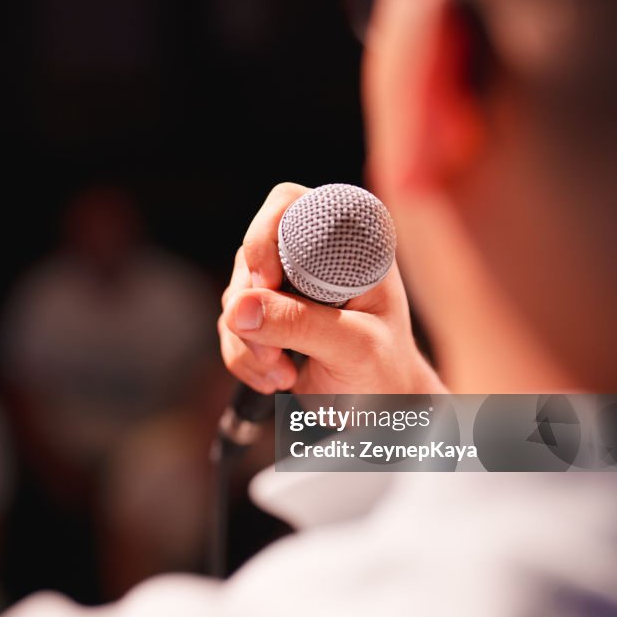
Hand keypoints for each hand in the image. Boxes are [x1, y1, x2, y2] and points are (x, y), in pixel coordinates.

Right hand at [218, 182, 443, 394]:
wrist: (381, 411)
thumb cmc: (385, 370)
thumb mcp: (353, 347)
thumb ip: (300, 324)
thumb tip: (239, 308)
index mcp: (347, 243)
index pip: (289, 204)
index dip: (264, 237)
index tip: (265, 283)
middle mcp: (311, 257)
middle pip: (250, 258)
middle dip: (253, 311)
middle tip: (276, 354)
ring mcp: (285, 286)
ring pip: (235, 298)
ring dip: (248, 344)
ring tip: (285, 374)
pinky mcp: (266, 317)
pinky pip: (231, 328)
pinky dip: (243, 358)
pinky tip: (276, 378)